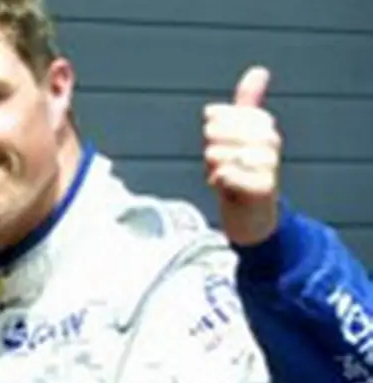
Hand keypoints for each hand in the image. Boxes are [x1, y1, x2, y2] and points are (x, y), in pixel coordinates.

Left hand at [203, 66, 281, 245]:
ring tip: (223, 175)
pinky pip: (226, 175)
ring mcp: (269, 164)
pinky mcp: (264, 187)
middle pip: (215, 132)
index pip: (219, 115)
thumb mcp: (241, 134)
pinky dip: (219, 181)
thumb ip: (247, 103)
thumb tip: (260, 70)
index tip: (217, 140)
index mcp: (262, 124)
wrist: (252, 215)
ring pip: (218, 154)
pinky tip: (225, 186)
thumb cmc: (242, 171)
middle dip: (209, 148)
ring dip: (213, 168)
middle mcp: (270, 141)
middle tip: (219, 163)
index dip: (210, 129)